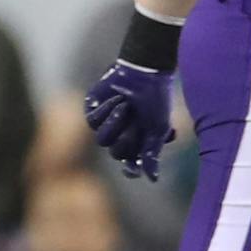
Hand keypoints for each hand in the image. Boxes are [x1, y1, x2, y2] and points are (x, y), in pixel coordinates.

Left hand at [84, 61, 176, 179]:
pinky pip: (93, 121)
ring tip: (126, 105)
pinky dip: (106, 109)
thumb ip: (152, 154)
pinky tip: (116, 97)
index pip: (131, 166)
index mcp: (138, 143)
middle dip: (128, 136)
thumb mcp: (158, 129)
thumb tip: (152, 179)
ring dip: (116, 122)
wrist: (144, 71)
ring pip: (102, 140)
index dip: (131, 168)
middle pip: (117, 153)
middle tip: (137, 118)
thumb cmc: (155, 100)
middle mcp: (121, 136)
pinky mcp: (93, 111)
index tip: (133, 167)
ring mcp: (105, 124)